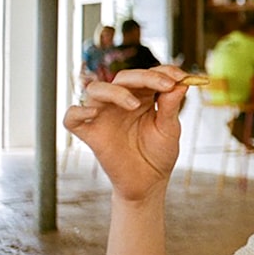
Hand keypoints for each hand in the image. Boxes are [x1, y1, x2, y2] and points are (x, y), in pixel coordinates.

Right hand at [64, 66, 189, 200]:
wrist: (149, 182)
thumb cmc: (159, 153)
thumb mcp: (169, 129)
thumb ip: (171, 106)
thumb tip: (181, 83)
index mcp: (142, 97)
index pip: (148, 75)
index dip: (163, 71)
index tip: (181, 77)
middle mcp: (120, 102)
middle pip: (123, 77)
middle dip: (145, 77)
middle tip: (166, 86)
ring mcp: (103, 116)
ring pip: (96, 90)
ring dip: (114, 91)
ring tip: (135, 105)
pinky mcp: (90, 133)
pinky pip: (72, 117)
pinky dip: (78, 111)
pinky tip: (94, 113)